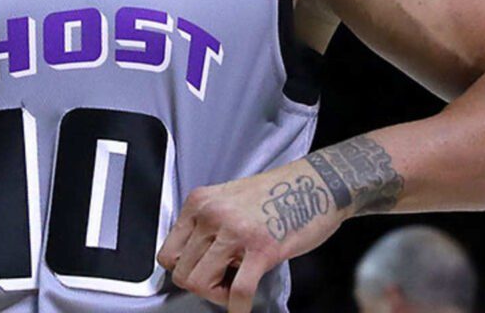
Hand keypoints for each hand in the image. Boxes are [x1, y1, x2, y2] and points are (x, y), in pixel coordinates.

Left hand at [156, 161, 344, 312]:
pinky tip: (243, 309)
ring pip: (200, 283)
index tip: (203, 271)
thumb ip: (206, 225)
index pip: (168, 253)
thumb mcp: (227, 200)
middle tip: (223, 281)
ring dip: (217, 295)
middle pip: (182, 273)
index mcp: (199, 202)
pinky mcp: (262, 249)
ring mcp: (235, 231)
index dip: (184, 271)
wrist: (317, 184)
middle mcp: (211, 214)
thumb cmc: (276, 194)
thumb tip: (193, 262)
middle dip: (202, 286)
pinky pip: (238, 291)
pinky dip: (237, 308)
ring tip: (234, 288)